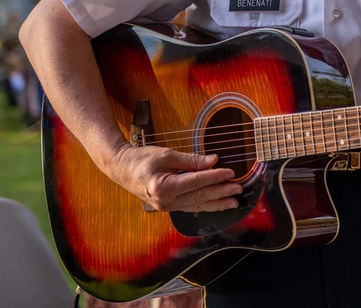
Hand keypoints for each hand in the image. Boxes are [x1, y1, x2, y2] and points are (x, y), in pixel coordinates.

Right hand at [108, 144, 242, 212]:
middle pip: (199, 197)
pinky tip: (217, 204)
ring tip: (233, 202)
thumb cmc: (141, 158)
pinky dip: (205, 204)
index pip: (196, 182)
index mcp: (163, 187)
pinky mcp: (168, 206)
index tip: (230, 172)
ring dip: (217, 203)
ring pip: (197, 205)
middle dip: (220, 192)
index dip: (215, 177)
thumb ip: (190, 160)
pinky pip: (190, 206)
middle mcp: (165, 201)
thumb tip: (212, 160)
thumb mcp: (166, 154)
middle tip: (238, 188)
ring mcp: (166, 207)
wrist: (121, 168)